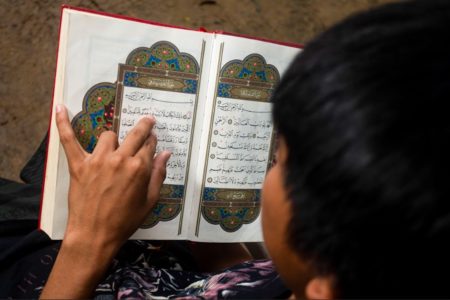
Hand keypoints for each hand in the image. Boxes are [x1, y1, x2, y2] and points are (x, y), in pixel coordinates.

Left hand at [41, 104, 169, 297]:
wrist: (94, 235)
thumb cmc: (125, 221)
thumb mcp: (149, 201)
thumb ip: (159, 175)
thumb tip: (166, 154)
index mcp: (140, 168)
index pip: (149, 146)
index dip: (153, 141)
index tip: (153, 139)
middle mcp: (120, 159)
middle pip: (135, 134)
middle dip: (144, 126)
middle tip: (148, 120)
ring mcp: (98, 160)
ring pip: (109, 136)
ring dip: (114, 139)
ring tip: (115, 145)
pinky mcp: (79, 164)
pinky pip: (69, 140)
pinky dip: (63, 123)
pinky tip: (60, 107)